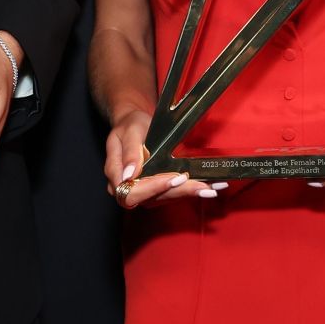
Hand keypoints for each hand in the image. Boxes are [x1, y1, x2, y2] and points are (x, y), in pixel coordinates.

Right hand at [102, 109, 223, 208]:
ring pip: (164, 198)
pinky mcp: (155, 191)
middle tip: (202, 188)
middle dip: (179, 192)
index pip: (132, 192)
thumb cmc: (130, 125)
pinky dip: (188, 190)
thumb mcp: (129, 131)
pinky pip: (171, 194)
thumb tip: (128, 174)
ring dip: (187, 193)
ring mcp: (142, 192)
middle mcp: (127, 188)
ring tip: (209, 189)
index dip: (153, 188)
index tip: (173, 179)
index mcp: (115, 174)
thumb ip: (129, 152)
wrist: (134, 125)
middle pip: (152, 199)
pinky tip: (206, 187)